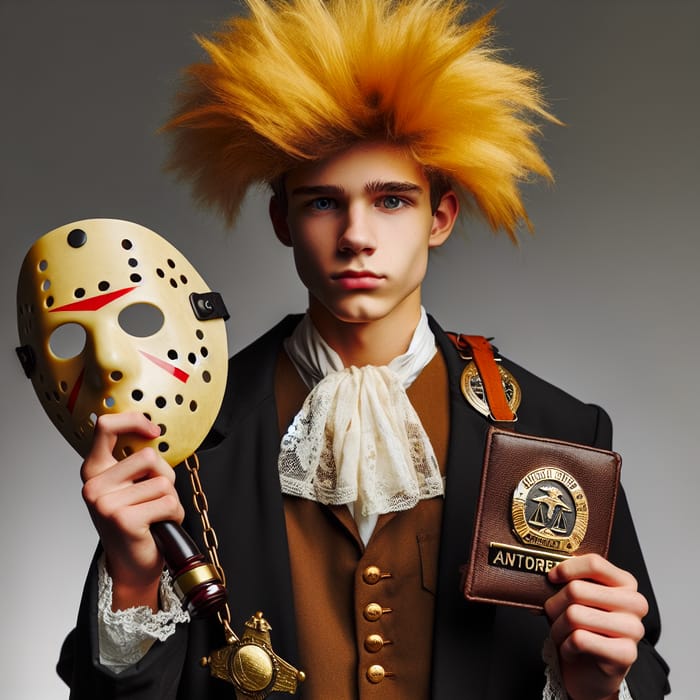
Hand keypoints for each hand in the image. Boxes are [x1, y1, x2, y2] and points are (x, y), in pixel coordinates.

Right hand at [81, 412, 184, 610]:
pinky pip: (168, 502)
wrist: (132, 565)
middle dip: (165, 475)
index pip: (105, 426)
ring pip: (162, 482)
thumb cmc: (136, 520)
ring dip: (170, 499)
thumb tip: (153, 434)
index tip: (153, 432)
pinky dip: (174, 514)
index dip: (134, 421)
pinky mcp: (124, 520)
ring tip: (157, 515)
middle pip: (148, 456)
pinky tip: (160, 526)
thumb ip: (134, 460)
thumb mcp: (129, 484)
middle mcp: (93, 485)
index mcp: (93, 469)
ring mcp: (106, 503)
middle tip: (157, 496)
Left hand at [545, 553, 647, 699]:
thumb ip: (570, 581)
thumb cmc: (583, 627)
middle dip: (554, 604)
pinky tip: (571, 649)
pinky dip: (565, 646)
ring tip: (562, 634)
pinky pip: (579, 639)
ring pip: (574, 615)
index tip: (552, 577)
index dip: (566, 568)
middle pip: (576, 589)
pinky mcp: (626, 653)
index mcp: (625, 582)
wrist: (591, 670)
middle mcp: (635, 603)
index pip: (594, 563)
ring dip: (557, 627)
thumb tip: (549, 573)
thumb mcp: (578, 598)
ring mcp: (634, 628)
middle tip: (554, 615)